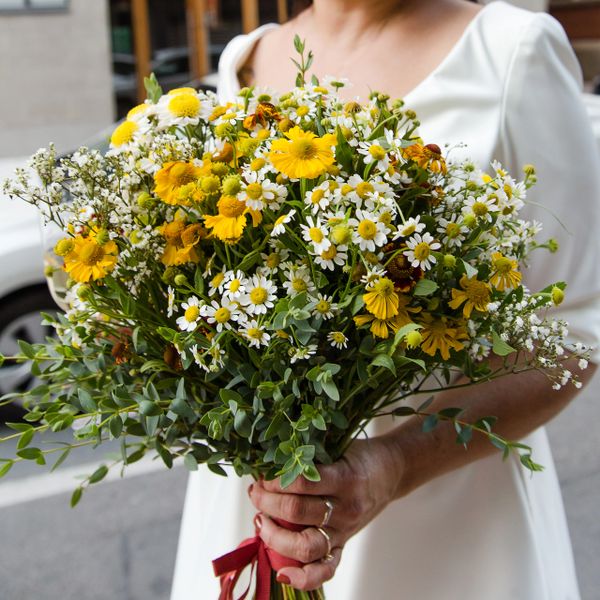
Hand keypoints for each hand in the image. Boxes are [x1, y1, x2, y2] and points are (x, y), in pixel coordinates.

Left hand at [248, 435, 403, 590]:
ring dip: (273, 535)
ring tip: (260, 520)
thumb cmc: (359, 455)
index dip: (274, 480)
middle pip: (295, 511)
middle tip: (255, 492)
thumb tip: (268, 462)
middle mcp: (345, 508)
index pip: (300, 482)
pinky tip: (283, 574)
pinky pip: (325, 570)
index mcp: (344, 478)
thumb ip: (309, 455)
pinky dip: (303, 578)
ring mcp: (345, 530)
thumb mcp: (337, 446)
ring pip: (304, 545)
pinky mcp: (344, 545)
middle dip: (266, 502)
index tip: (262, 475)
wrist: (391, 471)